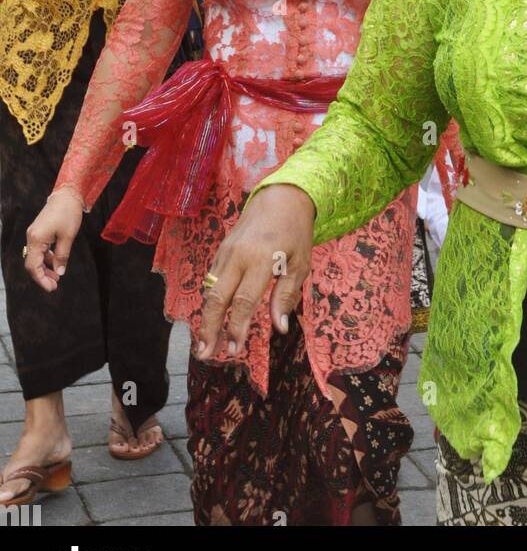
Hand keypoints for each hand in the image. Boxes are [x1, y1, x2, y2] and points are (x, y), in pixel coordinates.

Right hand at [25, 189, 83, 290]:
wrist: (67, 194)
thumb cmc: (68, 213)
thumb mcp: (68, 236)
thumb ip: (62, 256)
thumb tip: (59, 272)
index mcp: (36, 239)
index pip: (33, 266)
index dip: (41, 279)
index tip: (51, 288)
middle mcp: (31, 237)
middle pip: (32, 263)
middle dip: (42, 275)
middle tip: (55, 284)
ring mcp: (34, 234)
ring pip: (35, 257)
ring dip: (45, 267)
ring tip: (57, 275)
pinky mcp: (39, 231)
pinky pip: (39, 249)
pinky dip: (46, 258)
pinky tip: (55, 262)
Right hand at [196, 184, 315, 360]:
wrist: (281, 196)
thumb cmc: (296, 232)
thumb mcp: (301, 263)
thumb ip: (286, 295)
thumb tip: (280, 328)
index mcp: (261, 259)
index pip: (244, 301)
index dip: (237, 328)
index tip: (234, 350)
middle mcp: (238, 256)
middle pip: (217, 298)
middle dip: (209, 328)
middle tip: (203, 354)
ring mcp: (226, 251)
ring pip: (210, 289)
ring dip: (205, 317)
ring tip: (203, 344)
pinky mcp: (222, 249)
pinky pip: (212, 278)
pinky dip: (209, 300)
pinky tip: (210, 317)